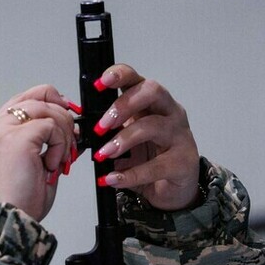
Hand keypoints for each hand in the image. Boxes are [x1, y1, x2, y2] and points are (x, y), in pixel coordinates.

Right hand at [0, 85, 78, 221]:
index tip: (64, 114)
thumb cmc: (15, 204)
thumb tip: (69, 130)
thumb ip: (43, 144)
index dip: (47, 102)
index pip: (20, 102)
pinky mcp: (17, 139)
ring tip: (60, 159)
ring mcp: (1, 132)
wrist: (6, 223)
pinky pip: (50, 126)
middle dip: (61, 113)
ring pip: (45, 108)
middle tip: (71, 137)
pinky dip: (60, 144)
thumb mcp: (30, 166)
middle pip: (33, 96)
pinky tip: (52, 164)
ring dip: (62, 132)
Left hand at [91, 64, 200, 210]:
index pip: (137, 79)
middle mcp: (170, 112)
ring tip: (104, 154)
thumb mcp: (128, 139)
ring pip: (152, 126)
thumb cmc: (151, 158)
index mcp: (153, 103)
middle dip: (123, 105)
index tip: (100, 83)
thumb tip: (81, 131)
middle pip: (151, 92)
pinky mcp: (183, 162)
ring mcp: (179, 136)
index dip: (120, 75)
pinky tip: (113, 179)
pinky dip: (130, 174)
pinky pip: (155, 166)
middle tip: (101, 126)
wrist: (173, 188)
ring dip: (123, 139)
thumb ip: (110, 131)